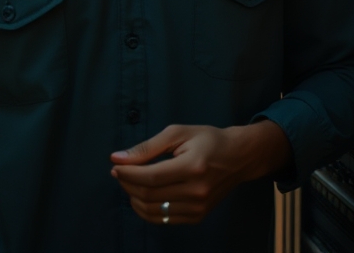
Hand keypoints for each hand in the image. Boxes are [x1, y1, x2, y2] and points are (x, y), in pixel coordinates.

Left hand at [109, 121, 290, 224]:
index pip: (150, 177)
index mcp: (193, 167)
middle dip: (127, 184)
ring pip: (153, 211)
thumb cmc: (208, 140)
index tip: (115, 165)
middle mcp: (197, 191)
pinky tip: (142, 196)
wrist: (238, 157)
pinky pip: (164, 219)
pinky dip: (146, 210)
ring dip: (134, 198)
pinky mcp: (198, 216)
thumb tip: (118, 158)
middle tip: (119, 172)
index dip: (128, 173)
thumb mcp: (178, 133)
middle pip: (149, 195)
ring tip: (130, 183)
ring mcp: (198, 208)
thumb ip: (148, 147)